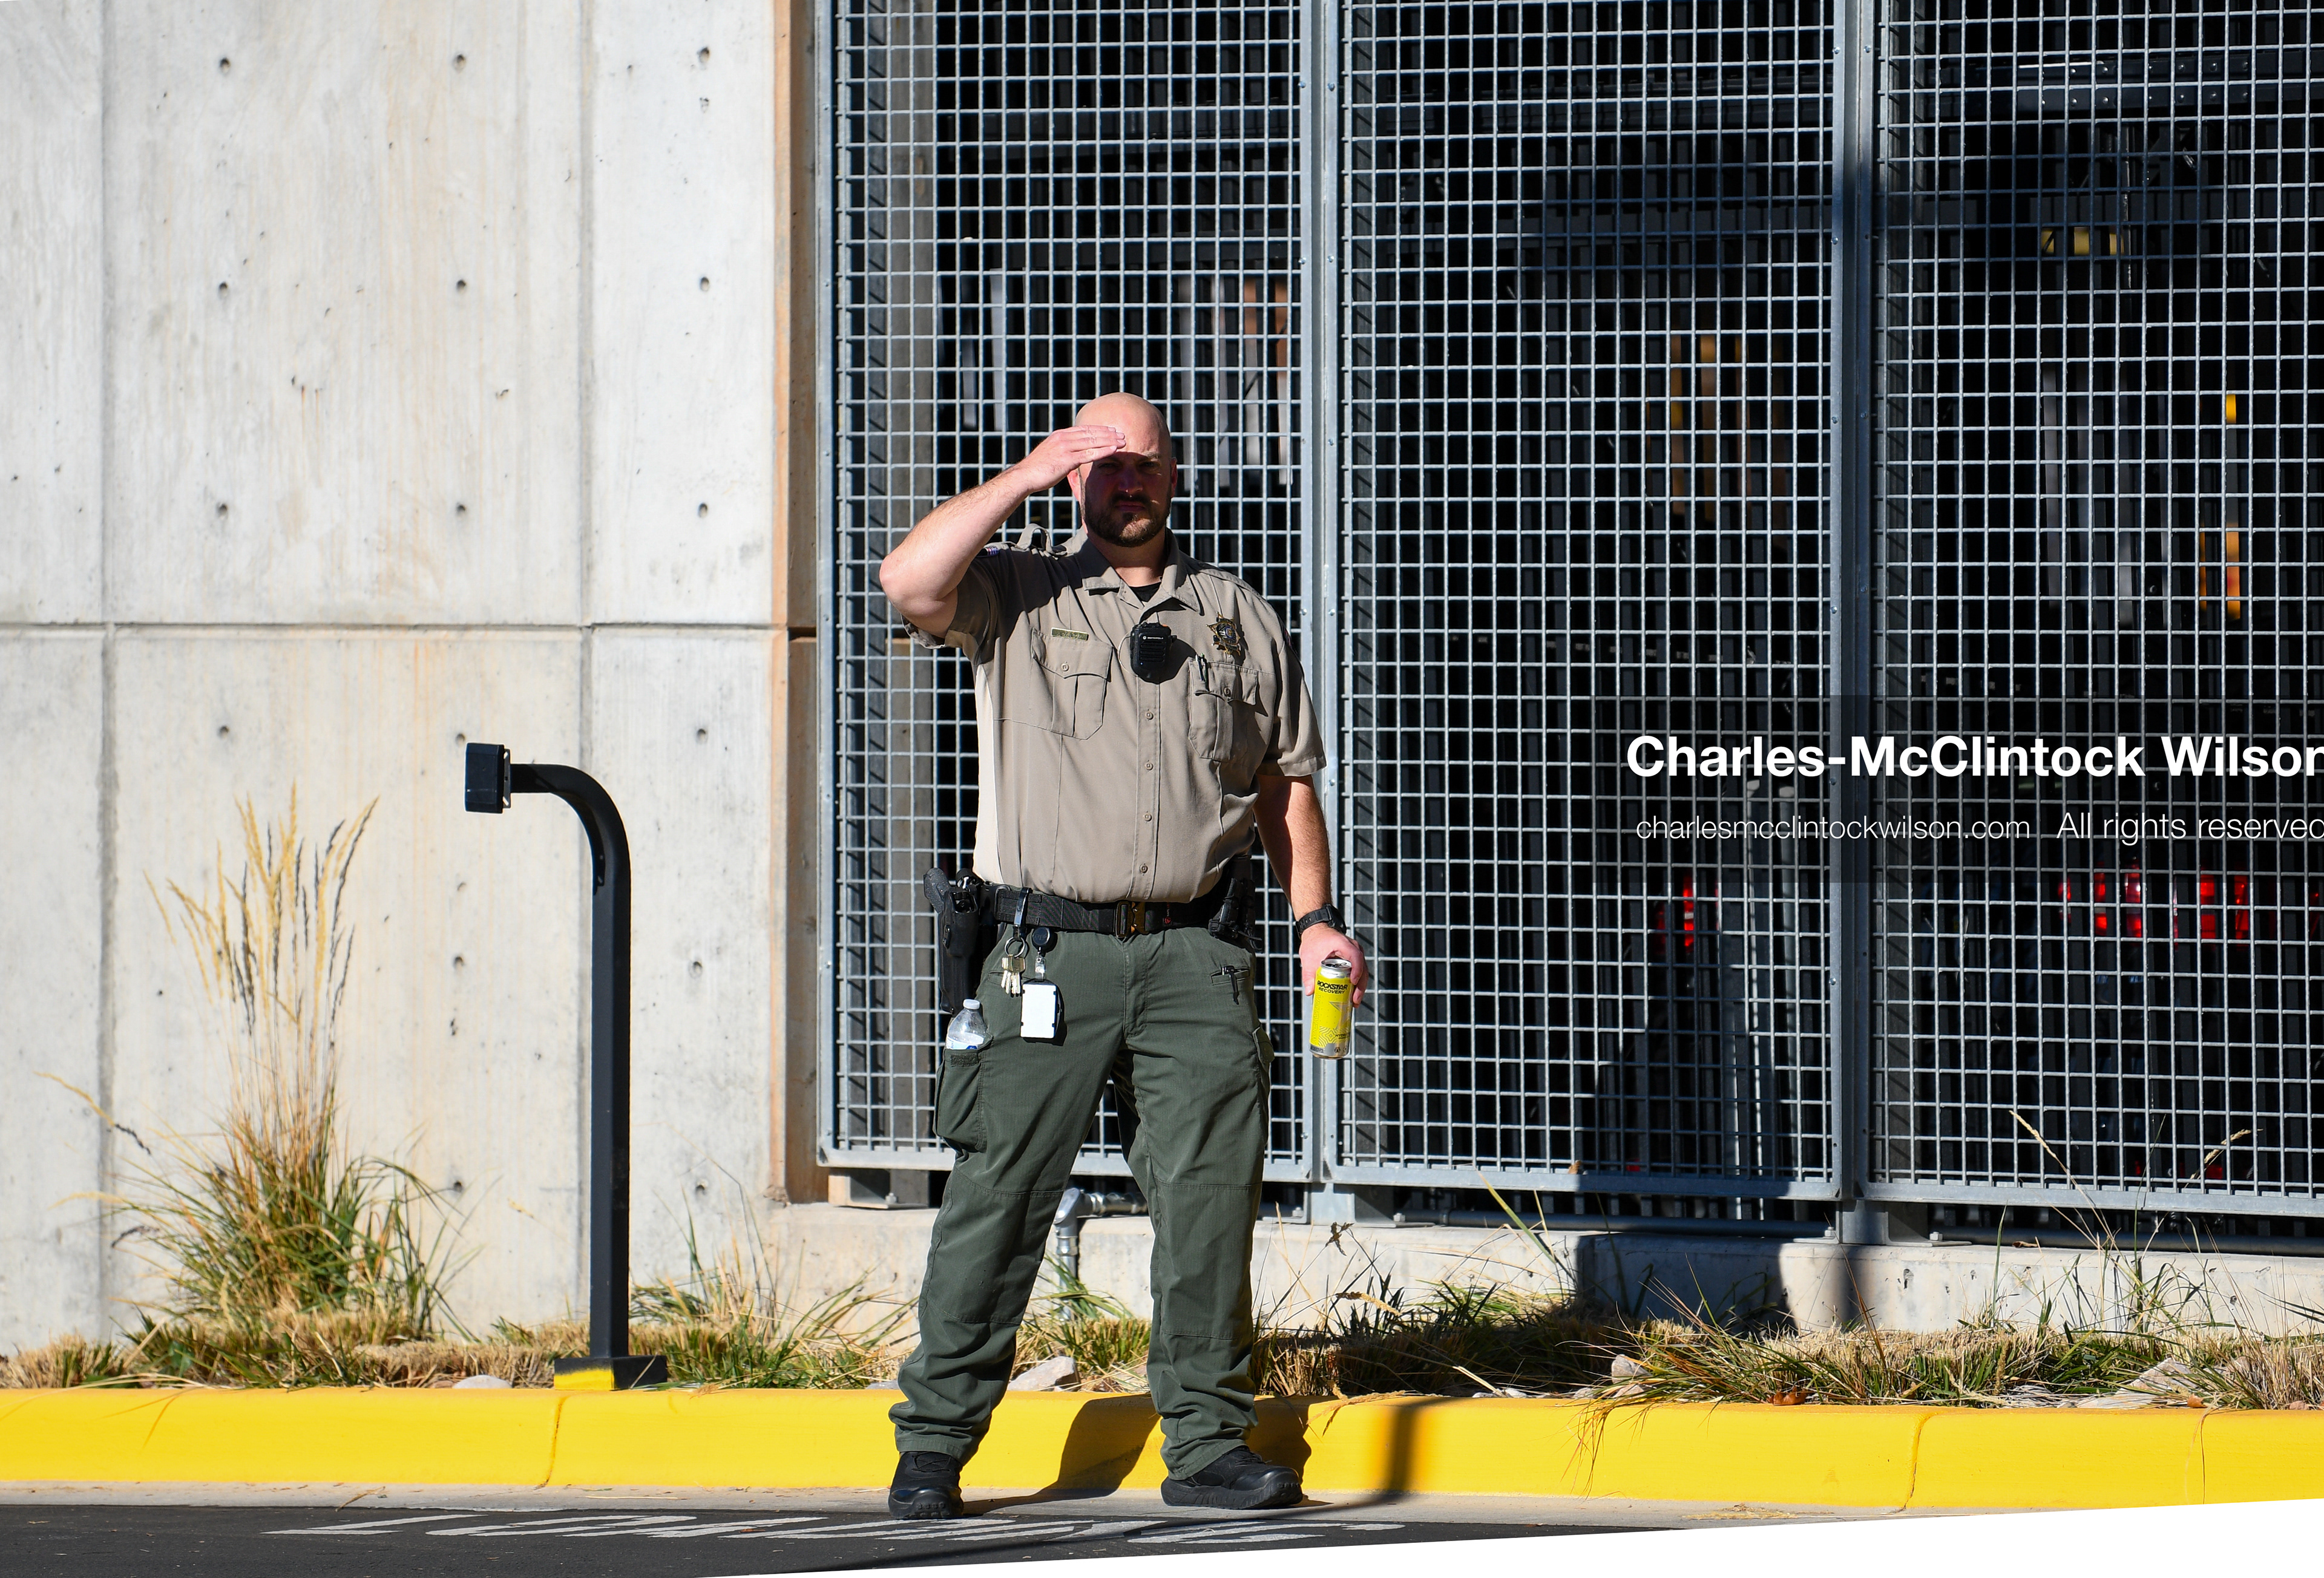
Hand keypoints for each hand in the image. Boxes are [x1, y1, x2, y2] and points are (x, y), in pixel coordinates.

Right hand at [1010, 425, 1125, 491]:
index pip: (1084, 429)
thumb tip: (1071, 454)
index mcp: (1060, 435)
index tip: (1112, 430)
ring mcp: (1065, 448)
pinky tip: (1114, 450)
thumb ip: (1062, 450)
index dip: (1100, 429)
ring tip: (1123, 441)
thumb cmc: (1036, 469)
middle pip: (1091, 433)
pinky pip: (1089, 454)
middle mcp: (1063, 438)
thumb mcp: (1050, 454)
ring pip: (1093, 442)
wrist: (1025, 476)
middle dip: (1109, 434)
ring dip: (1110, 441)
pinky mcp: (1067, 460)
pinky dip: (1103, 451)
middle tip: (1122, 434)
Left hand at [1298, 927, 1367, 1008]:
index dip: (1357, 970)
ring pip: (1363, 971)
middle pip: (1362, 967)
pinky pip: (1359, 971)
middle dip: (1360, 985)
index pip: (1355, 957)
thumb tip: (1310, 992)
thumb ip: (1308, 975)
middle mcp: (1353, 947)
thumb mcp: (1308, 959)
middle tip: (1355, 1000)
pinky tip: (1353, 995)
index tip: (1353, 982)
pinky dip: (1357, 982)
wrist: (1316, 932)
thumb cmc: (1313, 942)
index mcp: (1343, 944)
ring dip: (1360, 986)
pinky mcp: (1354, 959)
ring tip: (1355, 1002)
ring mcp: (1355, 953)